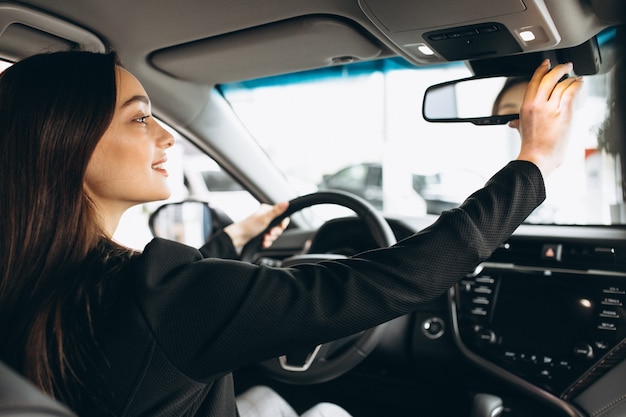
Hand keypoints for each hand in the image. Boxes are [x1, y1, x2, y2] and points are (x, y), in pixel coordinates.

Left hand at [224, 201, 289, 248]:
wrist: (238, 237)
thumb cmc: (248, 226)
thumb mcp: (265, 218)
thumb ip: (276, 211)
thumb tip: (286, 203)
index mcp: (267, 211)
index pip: (281, 216)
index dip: (282, 223)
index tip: (281, 227)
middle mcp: (265, 217)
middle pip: (278, 226)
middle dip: (275, 232)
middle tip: (270, 233)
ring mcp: (263, 226)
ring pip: (274, 233)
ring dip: (270, 238)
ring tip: (265, 238)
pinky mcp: (261, 233)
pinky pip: (269, 239)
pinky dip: (267, 241)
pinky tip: (263, 242)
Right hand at [516, 59, 583, 176]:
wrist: (537, 157)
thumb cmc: (530, 147)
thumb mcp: (522, 130)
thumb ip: (518, 122)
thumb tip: (513, 122)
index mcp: (526, 106)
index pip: (534, 81)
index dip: (541, 70)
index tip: (546, 64)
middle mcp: (538, 104)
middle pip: (549, 78)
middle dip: (559, 69)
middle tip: (565, 66)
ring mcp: (551, 107)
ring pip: (562, 84)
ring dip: (570, 78)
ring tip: (575, 78)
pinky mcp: (564, 112)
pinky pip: (571, 92)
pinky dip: (576, 85)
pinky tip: (579, 84)